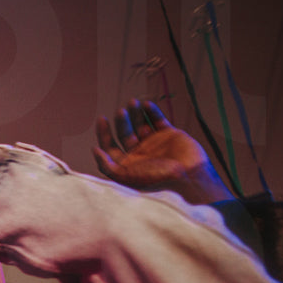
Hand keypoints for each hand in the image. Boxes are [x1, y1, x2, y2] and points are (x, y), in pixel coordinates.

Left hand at [92, 99, 230, 203]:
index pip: (110, 146)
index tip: (102, 119)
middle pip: (125, 133)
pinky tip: (147, 105)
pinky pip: (158, 120)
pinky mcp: (169, 134)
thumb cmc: (156, 180)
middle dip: (122, 121)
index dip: (104, 134)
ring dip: (136, 113)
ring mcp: (154, 143)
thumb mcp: (125, 176)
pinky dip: (153, 112)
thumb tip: (94, 150)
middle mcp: (139, 153)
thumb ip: (107, 165)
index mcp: (127, 164)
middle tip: (121, 112)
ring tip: (132, 102)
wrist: (187, 177)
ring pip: (141, 124)